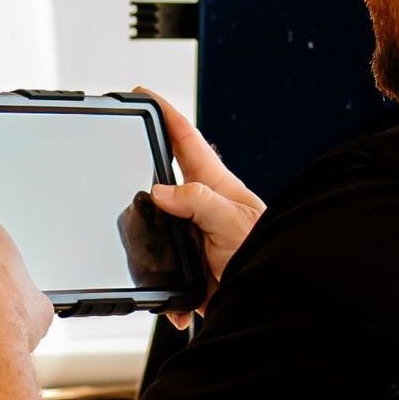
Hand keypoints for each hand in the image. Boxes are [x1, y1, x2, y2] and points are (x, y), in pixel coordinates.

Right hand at [138, 87, 264, 323]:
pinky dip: (164, 291)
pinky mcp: (190, 266)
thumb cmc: (271, 257)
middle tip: (120, 152)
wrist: (278, 304)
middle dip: (142, 166)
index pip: (186, 139)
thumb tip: (159, 190)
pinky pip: (163, 271)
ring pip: (156, 224)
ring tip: (133, 241)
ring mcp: (195, 235)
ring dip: (144, 238)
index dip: (165, 112)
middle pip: (164, 177)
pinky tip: (175, 305)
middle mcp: (202, 206)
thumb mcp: (232, 222)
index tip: (143, 94)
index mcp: (215, 186)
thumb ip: (198, 201)